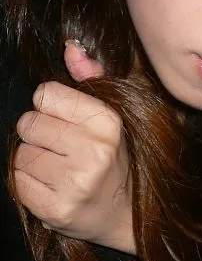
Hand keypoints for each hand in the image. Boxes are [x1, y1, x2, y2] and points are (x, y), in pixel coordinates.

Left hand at [14, 42, 134, 253]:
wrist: (126, 213)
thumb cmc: (114, 156)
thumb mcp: (110, 114)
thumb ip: (90, 77)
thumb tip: (70, 47)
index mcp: (107, 121)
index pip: (46, 94)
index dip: (49, 105)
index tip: (64, 118)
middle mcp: (93, 151)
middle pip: (29, 123)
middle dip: (37, 132)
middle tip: (58, 145)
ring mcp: (74, 182)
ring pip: (20, 153)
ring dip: (31, 158)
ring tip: (55, 166)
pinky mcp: (56, 208)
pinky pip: (17, 180)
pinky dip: (27, 181)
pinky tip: (50, 183)